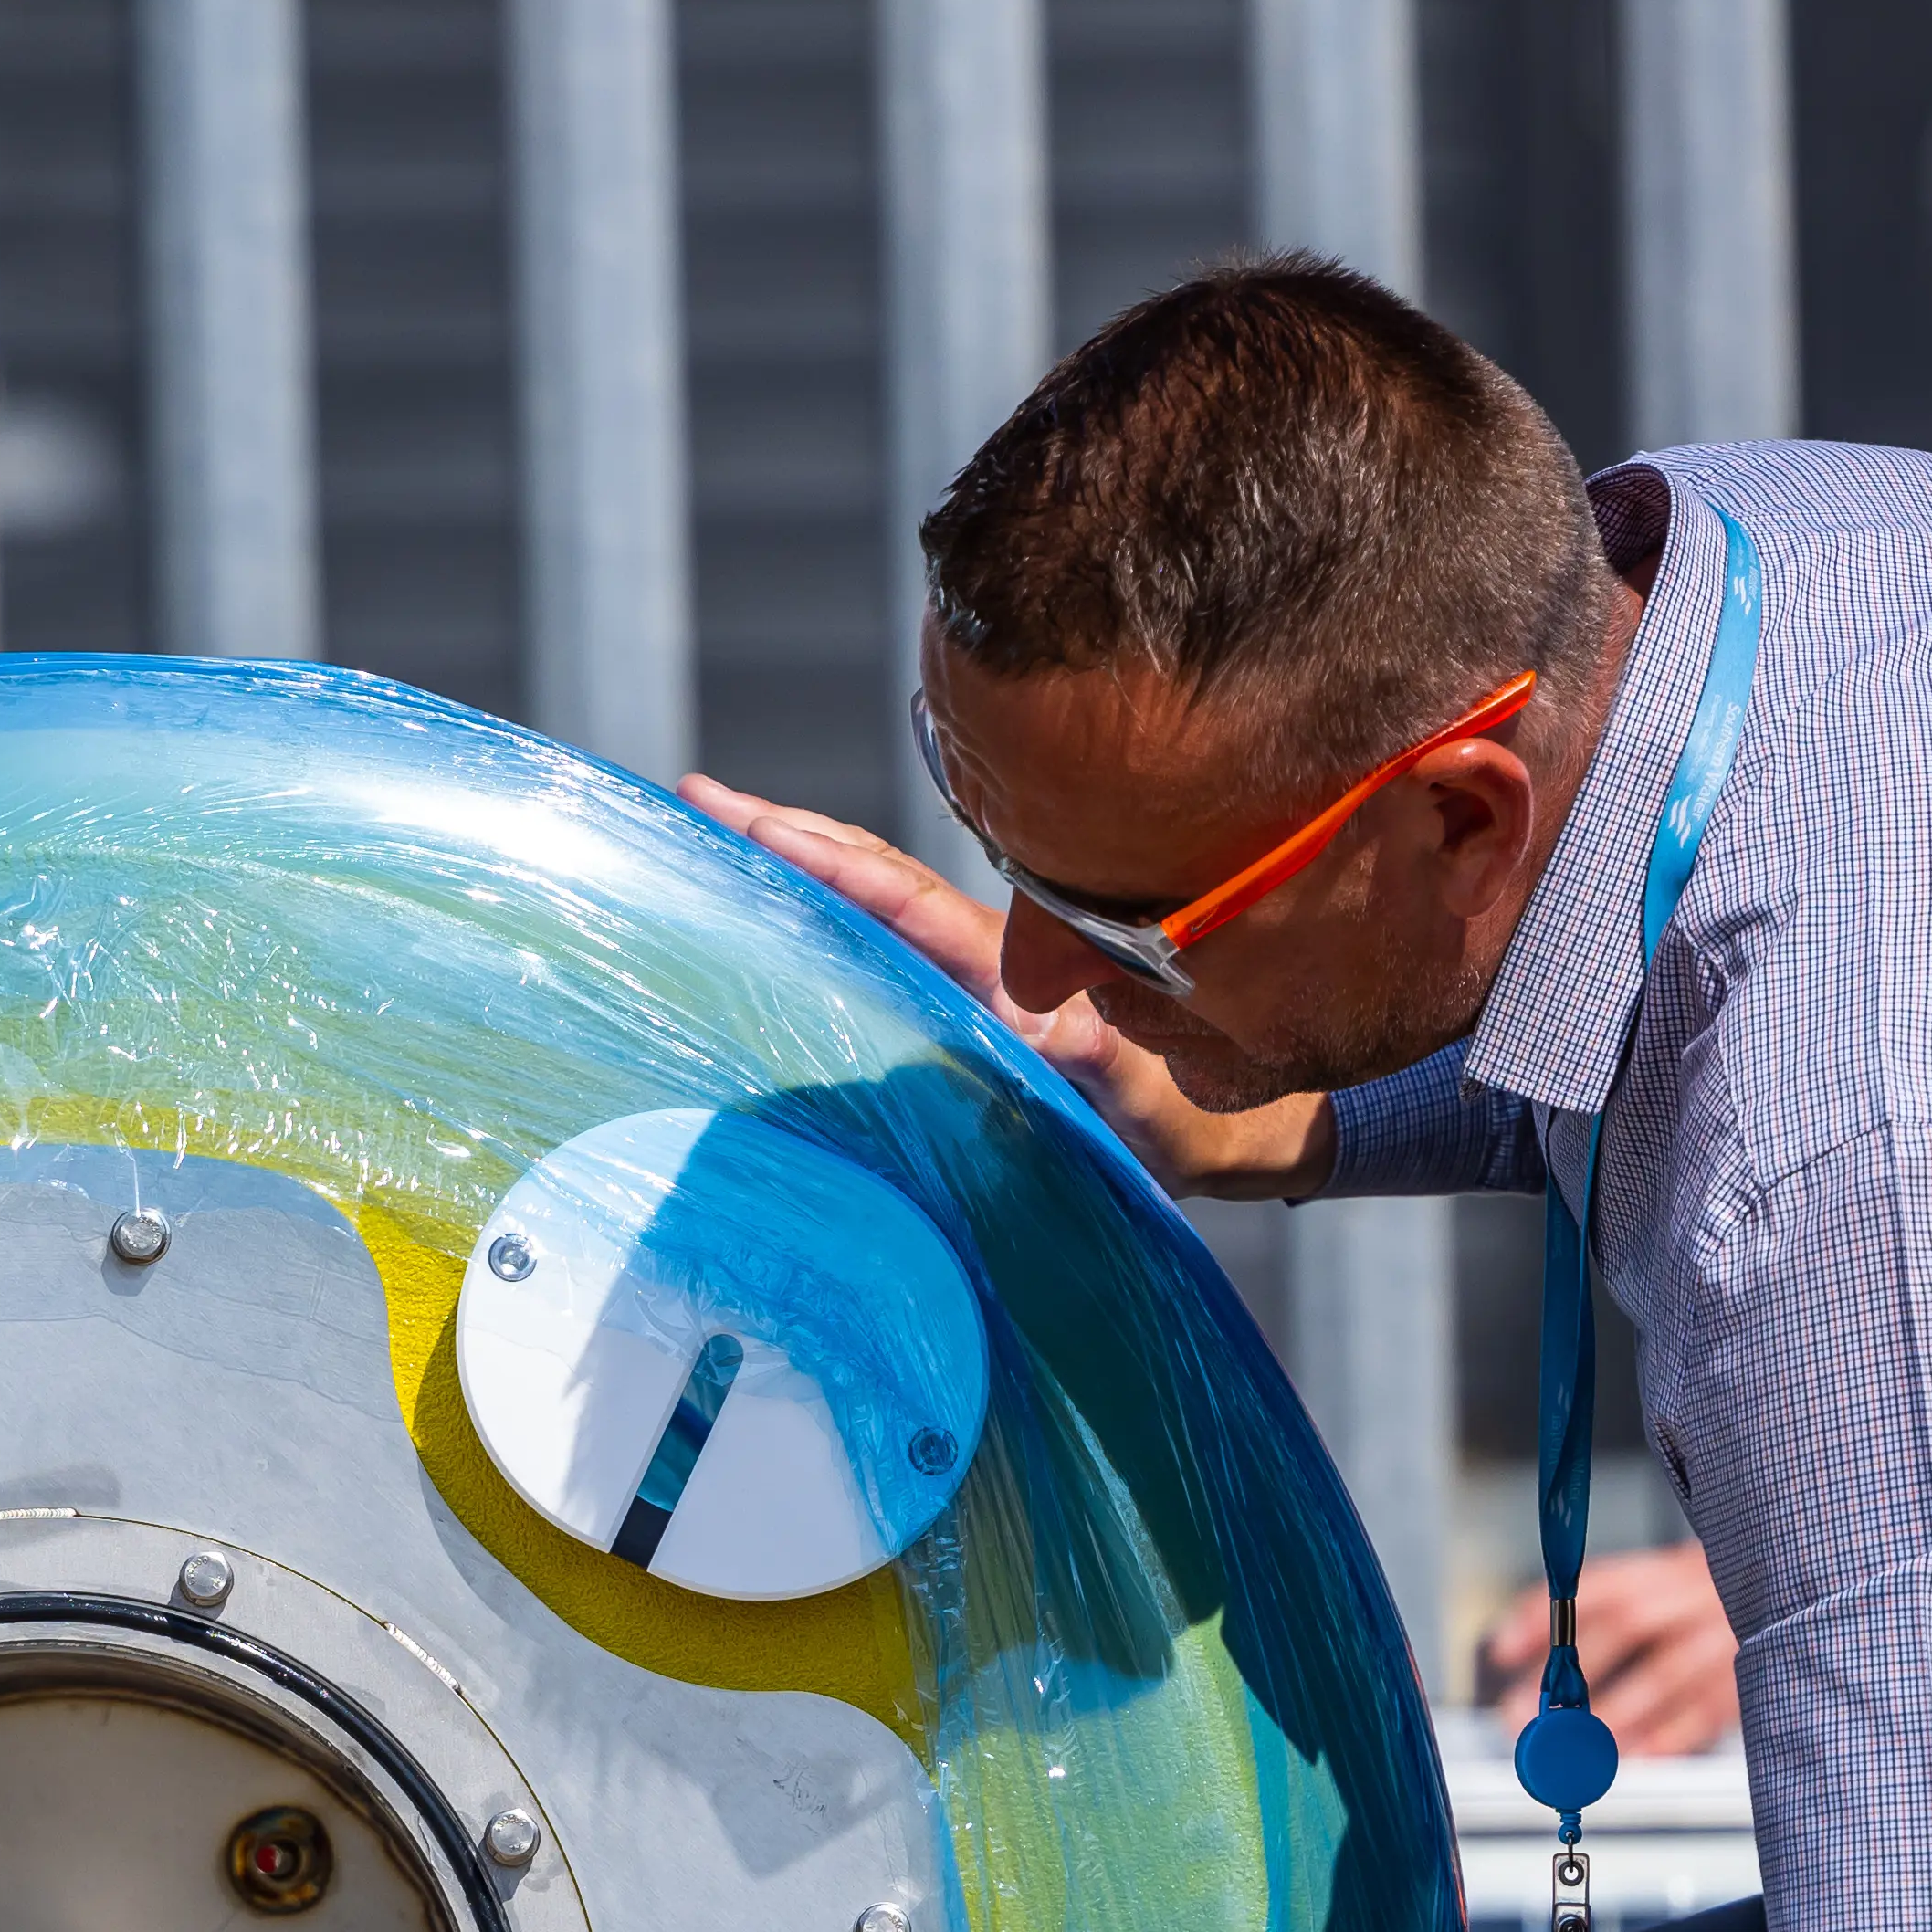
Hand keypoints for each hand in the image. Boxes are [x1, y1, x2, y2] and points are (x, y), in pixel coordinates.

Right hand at [680, 775, 1333, 1199]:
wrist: (1234, 1136)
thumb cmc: (1189, 1124)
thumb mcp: (1144, 1101)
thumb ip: (1101, 1063)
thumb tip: (1057, 1030)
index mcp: (1012, 971)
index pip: (902, 900)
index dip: (824, 860)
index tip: (748, 820)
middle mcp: (984, 959)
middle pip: (873, 876)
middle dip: (786, 834)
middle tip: (697, 795)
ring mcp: (973, 977)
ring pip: (876, 900)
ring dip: (799, 862)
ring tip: (715, 824)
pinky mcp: (968, 1004)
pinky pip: (887, 943)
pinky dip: (829, 910)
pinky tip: (774, 901)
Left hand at [1478, 1540, 1744, 1753]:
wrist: (1799, 1598)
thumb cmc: (1708, 1604)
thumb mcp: (1659, 1587)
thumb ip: (1595, 1608)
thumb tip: (1512, 1642)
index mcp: (1666, 1568)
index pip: (1597, 1581)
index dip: (1545, 1613)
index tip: (1501, 1649)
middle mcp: (1698, 1592)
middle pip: (1629, 1622)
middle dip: (1570, 1673)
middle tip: (1522, 1714)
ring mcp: (1729, 1633)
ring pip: (1666, 1674)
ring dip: (1612, 1715)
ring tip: (1570, 1747)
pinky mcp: (1754, 1676)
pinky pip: (1707, 1710)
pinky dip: (1666, 1738)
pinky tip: (1632, 1758)